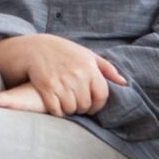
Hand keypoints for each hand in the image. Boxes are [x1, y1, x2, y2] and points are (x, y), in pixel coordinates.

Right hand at [0, 34, 125, 116]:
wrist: (34, 48)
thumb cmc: (63, 52)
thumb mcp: (87, 54)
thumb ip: (106, 68)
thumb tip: (124, 82)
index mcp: (90, 68)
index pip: (101, 96)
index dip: (97, 105)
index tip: (91, 106)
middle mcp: (77, 75)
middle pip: (85, 105)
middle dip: (81, 107)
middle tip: (75, 102)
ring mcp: (62, 82)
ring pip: (71, 109)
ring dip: (68, 109)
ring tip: (65, 102)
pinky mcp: (47, 87)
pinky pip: (56, 109)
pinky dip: (56, 110)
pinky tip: (55, 104)